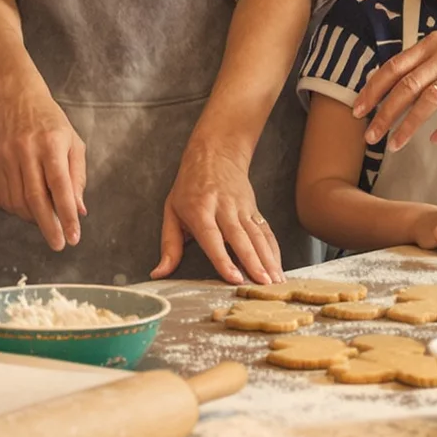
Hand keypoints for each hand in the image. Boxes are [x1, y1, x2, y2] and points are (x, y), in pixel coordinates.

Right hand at [0, 80, 85, 250]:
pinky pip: (1, 198)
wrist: (15, 99)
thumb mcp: (73, 142)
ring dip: (32, 218)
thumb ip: (77, 177)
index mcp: (51, 143)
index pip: (60, 185)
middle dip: (48, 226)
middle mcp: (25, 150)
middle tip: (58, 244)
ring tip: (45, 219)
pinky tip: (26, 206)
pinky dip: (15, 209)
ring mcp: (4, 157)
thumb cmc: (50, 122)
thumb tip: (78, 211)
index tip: (73, 237)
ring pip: (16, 202)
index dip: (67, 214)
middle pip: (35, 198)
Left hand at [154, 143, 283, 285]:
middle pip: (240, 237)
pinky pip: (266, 231)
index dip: (223, 258)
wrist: (215, 152)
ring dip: (268, 259)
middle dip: (253, 263)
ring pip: (257, 235)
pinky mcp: (254, 209)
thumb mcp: (171, 211)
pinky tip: (278, 267)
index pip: (212, 237)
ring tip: (275, 282)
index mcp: (199, 209)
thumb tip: (159, 273)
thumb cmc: (190, 185)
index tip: (234, 277)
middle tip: (262, 284)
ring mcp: (241, 208)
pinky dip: (274, 250)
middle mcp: (223, 208)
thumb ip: (169, 245)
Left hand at [355, 8, 436, 149]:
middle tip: (369, 135)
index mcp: (433, 43)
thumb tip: (404, 79)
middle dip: (383, 113)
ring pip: (428, 99)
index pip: (393, 67)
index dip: (373, 89)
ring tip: (394, 145)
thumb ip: (430, 58)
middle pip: (405, 86)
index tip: (357, 108)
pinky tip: (434, 140)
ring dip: (408, 125)